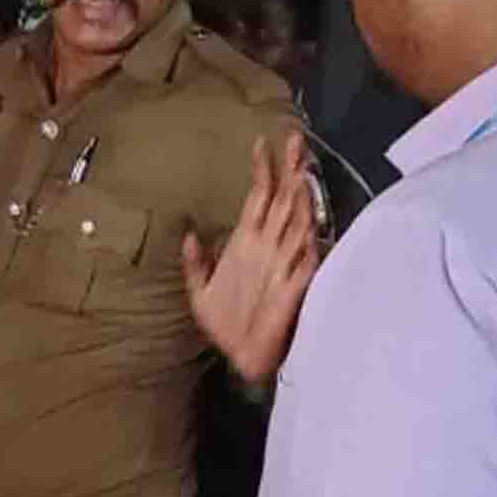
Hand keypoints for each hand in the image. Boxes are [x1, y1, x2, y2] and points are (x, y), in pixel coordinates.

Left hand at [183, 132, 320, 388]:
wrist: (240, 359)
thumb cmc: (226, 325)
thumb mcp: (199, 291)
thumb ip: (195, 263)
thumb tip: (188, 233)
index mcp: (247, 242)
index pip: (258, 197)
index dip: (261, 170)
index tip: (260, 142)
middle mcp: (268, 246)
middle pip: (282, 200)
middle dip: (290, 170)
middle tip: (296, 137)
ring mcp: (284, 263)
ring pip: (296, 221)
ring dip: (300, 196)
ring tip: (303, 168)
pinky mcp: (295, 286)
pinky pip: (304, 257)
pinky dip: (307, 238)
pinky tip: (307, 220)